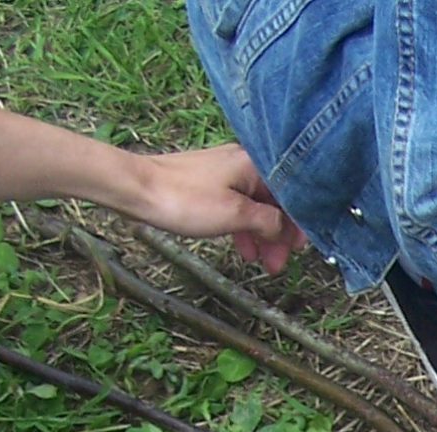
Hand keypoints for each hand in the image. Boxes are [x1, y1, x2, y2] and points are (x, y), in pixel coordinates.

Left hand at [128, 146, 305, 270]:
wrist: (137, 188)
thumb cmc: (183, 198)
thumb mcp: (235, 215)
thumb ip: (268, 222)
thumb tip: (284, 228)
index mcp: (254, 165)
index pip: (290, 196)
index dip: (297, 225)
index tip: (299, 250)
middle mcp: (243, 163)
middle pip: (273, 202)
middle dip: (278, 235)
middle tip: (277, 264)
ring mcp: (224, 172)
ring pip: (254, 207)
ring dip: (260, 235)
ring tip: (259, 261)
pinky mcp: (208, 183)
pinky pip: (236, 206)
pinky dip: (242, 227)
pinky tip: (240, 246)